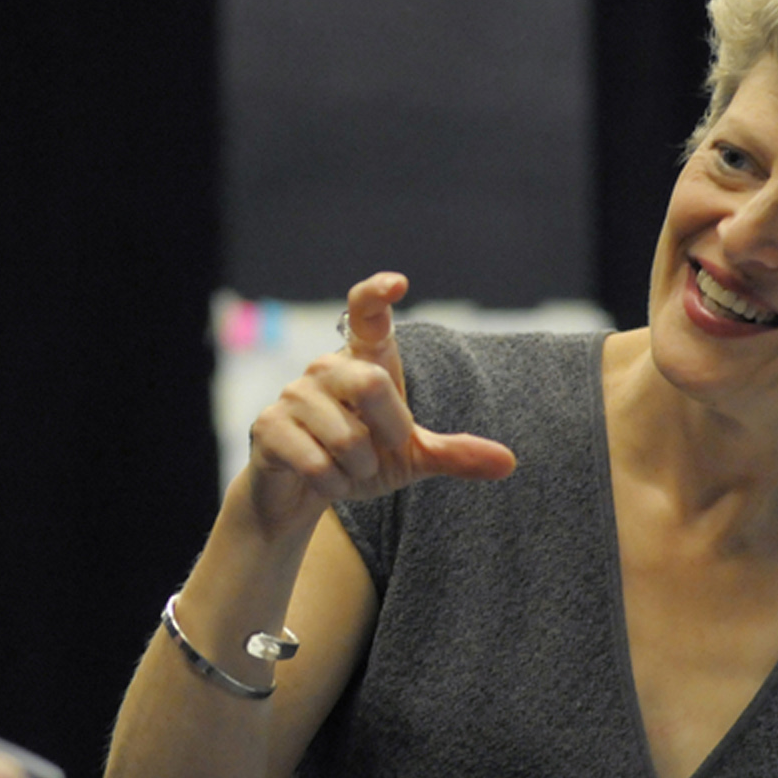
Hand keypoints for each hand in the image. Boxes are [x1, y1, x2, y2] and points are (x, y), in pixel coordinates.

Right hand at [246, 272, 515, 529]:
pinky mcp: (268, 426)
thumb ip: (454, 454)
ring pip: (347, 437)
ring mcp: (293, 393)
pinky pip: (318, 463)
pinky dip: (333, 484)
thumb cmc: (360, 460)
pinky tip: (322, 479)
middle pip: (373, 383)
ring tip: (346, 466)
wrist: (301, 493)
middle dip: (389, 430)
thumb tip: (510, 463)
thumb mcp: (412, 458)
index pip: (365, 312)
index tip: (397, 283)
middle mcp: (325, 366)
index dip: (377, 293)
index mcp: (363, 360)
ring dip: (359, 468)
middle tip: (380, 449)